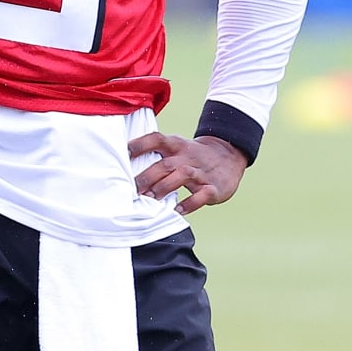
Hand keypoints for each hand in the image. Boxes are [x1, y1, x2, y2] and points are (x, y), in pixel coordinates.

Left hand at [128, 131, 246, 214]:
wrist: (228, 155)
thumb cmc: (192, 156)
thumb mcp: (176, 148)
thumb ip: (154, 156)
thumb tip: (123, 170)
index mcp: (176, 145)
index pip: (156, 139)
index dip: (139, 145)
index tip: (123, 154)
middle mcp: (188, 157)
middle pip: (165, 164)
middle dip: (147, 177)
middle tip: (131, 191)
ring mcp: (202, 172)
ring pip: (183, 176)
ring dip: (164, 188)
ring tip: (150, 200)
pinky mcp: (214, 187)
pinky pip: (202, 195)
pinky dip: (190, 203)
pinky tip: (177, 211)